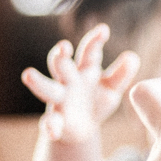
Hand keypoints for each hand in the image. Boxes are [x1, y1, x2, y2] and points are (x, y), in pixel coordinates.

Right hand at [21, 24, 140, 142]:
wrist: (82, 129)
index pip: (88, 52)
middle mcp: (68, 81)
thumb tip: (132, 57)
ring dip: (38, 82)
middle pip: (61, 65)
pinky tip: (52, 130)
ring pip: (47, 88)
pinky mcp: (56, 120)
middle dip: (60, 56)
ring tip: (28, 74)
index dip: (95, 41)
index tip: (104, 30)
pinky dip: (50, 126)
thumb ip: (121, 74)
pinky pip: (50, 122)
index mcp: (84, 70)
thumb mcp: (112, 89)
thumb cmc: (97, 101)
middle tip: (63, 47)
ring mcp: (60, 100)